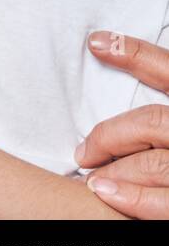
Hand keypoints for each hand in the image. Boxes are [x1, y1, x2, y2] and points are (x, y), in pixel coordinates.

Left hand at [75, 30, 168, 218]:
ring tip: (93, 176)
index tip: (96, 42)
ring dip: (114, 170)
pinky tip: (106, 193)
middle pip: (152, 122)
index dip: (134, 53)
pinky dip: (131, 198)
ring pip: (152, 164)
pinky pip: (165, 203)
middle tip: (84, 151)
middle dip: (109, 135)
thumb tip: (127, 63)